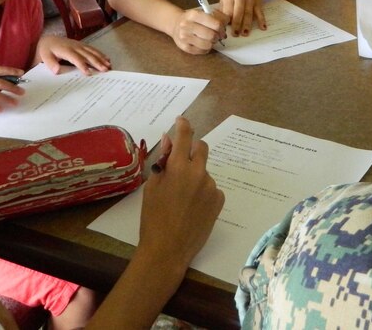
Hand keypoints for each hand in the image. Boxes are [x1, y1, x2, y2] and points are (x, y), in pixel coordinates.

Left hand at [36, 36, 110, 73]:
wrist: (48, 40)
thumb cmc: (47, 50)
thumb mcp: (44, 56)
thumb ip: (50, 63)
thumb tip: (56, 70)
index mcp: (65, 50)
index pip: (75, 58)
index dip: (82, 65)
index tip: (89, 73)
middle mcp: (74, 46)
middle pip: (87, 55)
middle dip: (97, 62)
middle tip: (105, 70)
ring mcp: (79, 45)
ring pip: (92, 51)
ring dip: (101, 58)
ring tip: (109, 66)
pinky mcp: (82, 45)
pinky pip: (92, 49)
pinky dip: (100, 54)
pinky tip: (107, 59)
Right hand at [139, 118, 223, 265]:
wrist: (167, 250)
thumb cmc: (153, 218)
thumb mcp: (152, 187)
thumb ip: (162, 162)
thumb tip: (169, 142)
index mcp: (179, 167)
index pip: (184, 136)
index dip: (183, 125)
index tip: (181, 120)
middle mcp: (199, 173)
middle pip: (201, 148)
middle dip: (192, 149)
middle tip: (180, 162)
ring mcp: (212, 187)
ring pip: (204, 171)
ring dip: (195, 176)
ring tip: (181, 198)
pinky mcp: (219, 200)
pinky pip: (210, 188)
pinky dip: (202, 191)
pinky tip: (191, 208)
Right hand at [170, 8, 226, 54]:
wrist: (176, 23)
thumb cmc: (194, 18)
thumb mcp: (204, 12)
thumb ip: (218, 17)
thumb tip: (227, 24)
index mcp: (194, 14)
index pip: (216, 24)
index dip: (222, 28)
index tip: (222, 29)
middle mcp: (187, 25)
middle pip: (211, 35)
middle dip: (217, 36)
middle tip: (217, 35)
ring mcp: (184, 37)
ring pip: (207, 45)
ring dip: (212, 43)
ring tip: (209, 39)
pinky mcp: (184, 47)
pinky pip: (202, 51)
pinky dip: (206, 48)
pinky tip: (203, 43)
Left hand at [220, 0, 266, 36]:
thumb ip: (223, 9)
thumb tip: (219, 23)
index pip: (227, 10)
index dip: (226, 21)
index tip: (225, 29)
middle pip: (238, 12)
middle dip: (237, 24)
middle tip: (235, 34)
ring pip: (248, 13)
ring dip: (247, 24)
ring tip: (245, 33)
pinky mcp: (258, 2)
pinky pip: (260, 12)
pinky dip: (261, 20)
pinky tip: (263, 27)